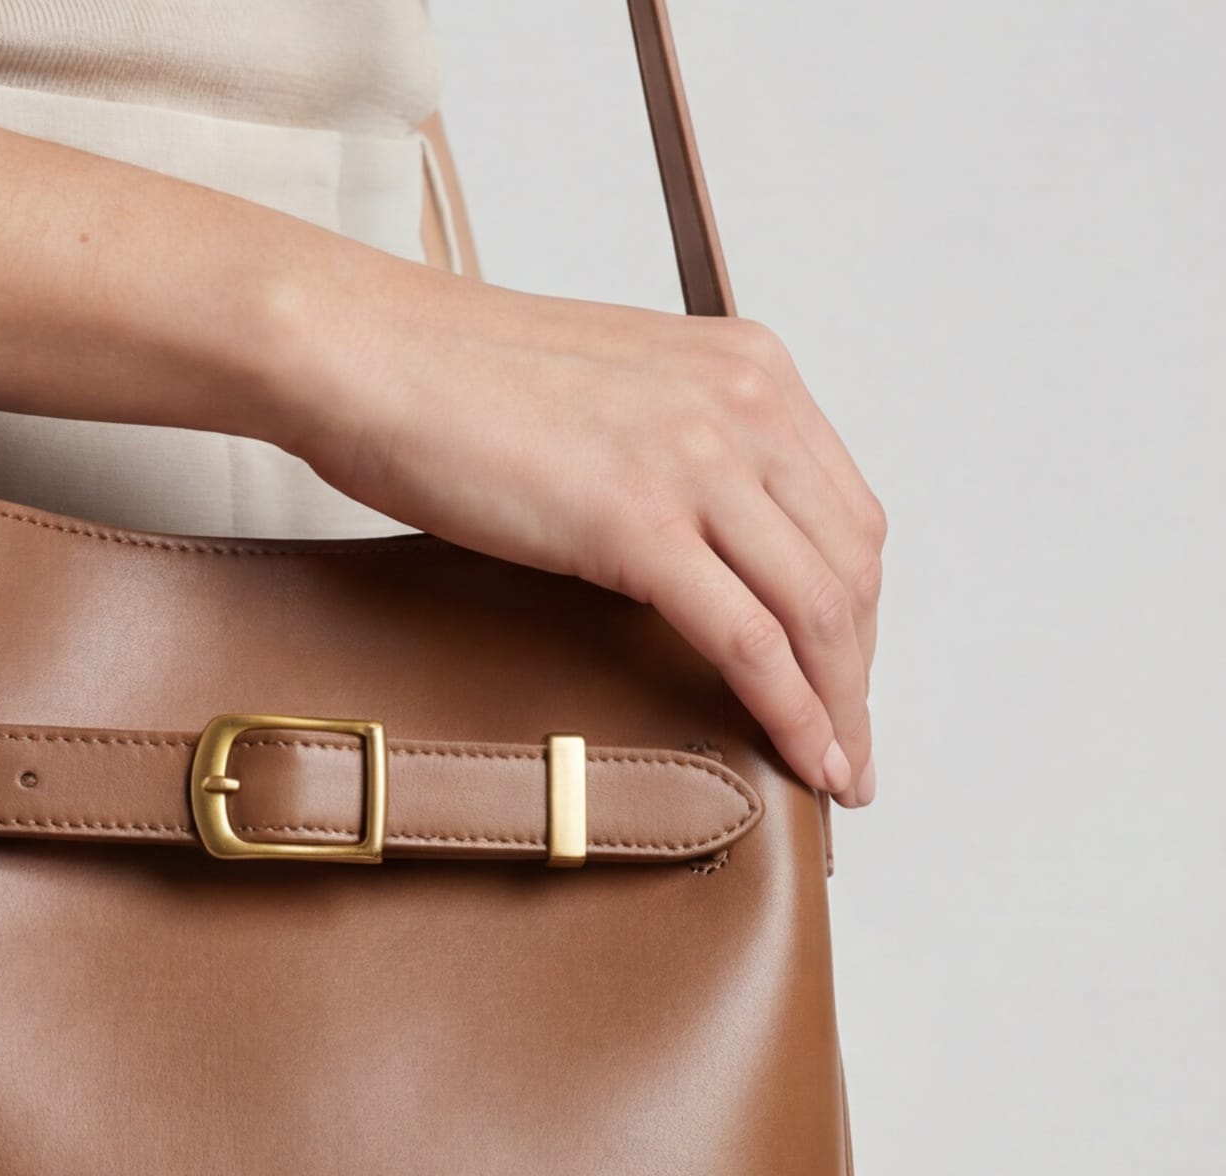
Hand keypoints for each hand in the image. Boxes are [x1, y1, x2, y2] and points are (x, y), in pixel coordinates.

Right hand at [277, 266, 884, 805]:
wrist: (366, 353)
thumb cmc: (450, 380)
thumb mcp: (610, 397)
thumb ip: (673, 453)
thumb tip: (690, 545)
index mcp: (745, 368)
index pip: (845, 511)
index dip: (857, 613)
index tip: (845, 676)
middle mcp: (743, 404)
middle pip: (849, 566)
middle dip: (858, 673)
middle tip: (850, 747)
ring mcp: (696, 460)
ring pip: (818, 609)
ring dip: (840, 707)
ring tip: (837, 772)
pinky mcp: (640, 523)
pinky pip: (750, 640)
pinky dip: (792, 712)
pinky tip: (803, 758)